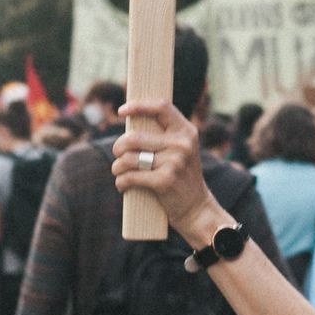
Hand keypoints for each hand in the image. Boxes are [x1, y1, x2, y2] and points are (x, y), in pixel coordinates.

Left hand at [112, 98, 220, 233]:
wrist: (197, 208)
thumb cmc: (181, 175)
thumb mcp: (181, 149)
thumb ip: (163, 134)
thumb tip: (131, 119)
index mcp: (186, 131)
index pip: (161, 107)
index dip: (138, 106)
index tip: (121, 111)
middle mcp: (182, 144)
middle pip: (134, 137)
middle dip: (118, 147)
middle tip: (117, 154)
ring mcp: (174, 162)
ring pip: (128, 158)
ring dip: (117, 167)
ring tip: (118, 171)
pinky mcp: (164, 181)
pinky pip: (130, 177)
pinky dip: (121, 182)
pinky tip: (122, 185)